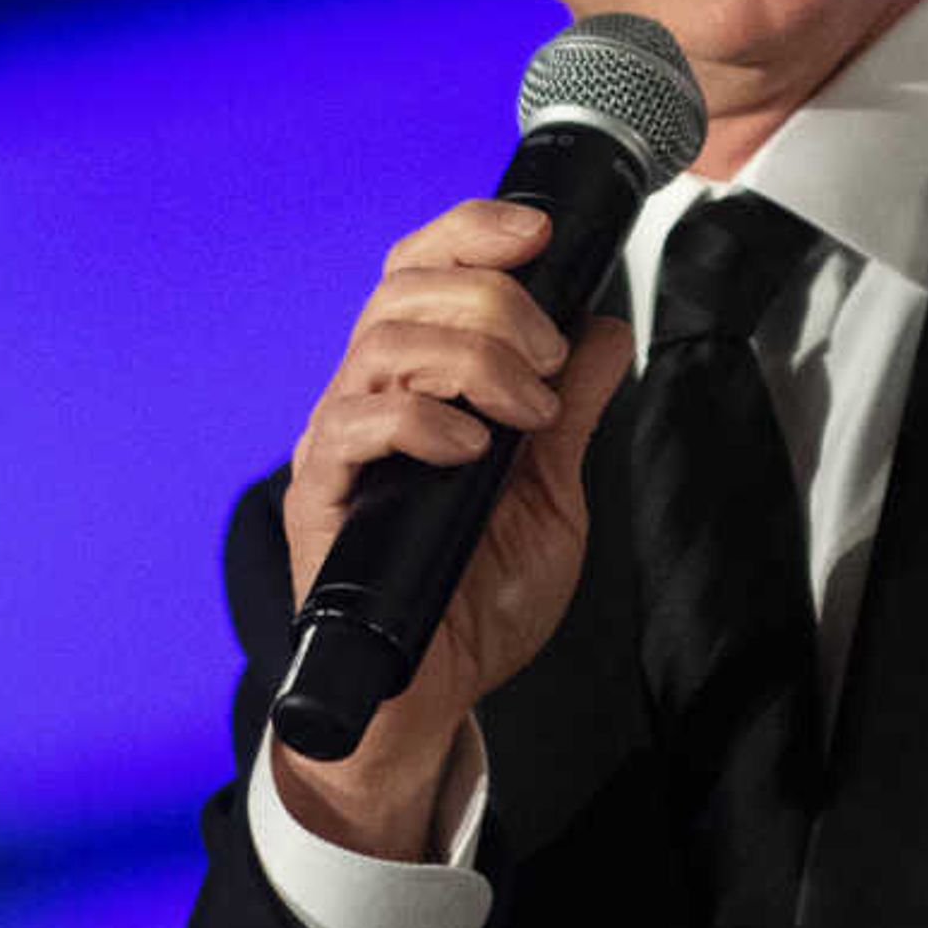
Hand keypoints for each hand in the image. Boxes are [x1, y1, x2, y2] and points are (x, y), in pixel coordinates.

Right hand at [274, 197, 633, 858]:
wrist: (436, 694)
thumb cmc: (478, 597)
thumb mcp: (553, 492)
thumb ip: (571, 411)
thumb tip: (605, 329)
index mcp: (420, 382)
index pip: (422, 268)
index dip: (472, 232)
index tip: (539, 234)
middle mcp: (370, 397)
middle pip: (406, 288)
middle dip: (496, 303)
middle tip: (547, 367)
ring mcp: (341, 444)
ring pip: (384, 343)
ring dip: (474, 360)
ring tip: (524, 419)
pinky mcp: (321, 497)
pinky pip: (354, 425)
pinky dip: (423, 422)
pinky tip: (470, 453)